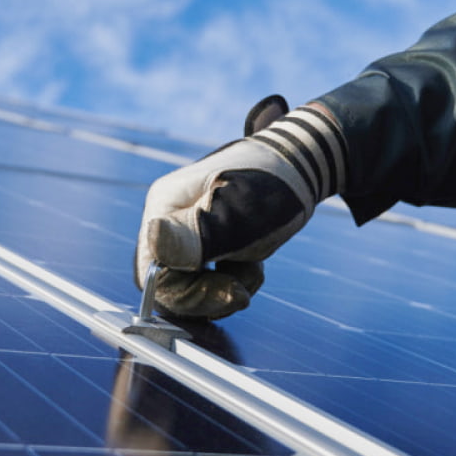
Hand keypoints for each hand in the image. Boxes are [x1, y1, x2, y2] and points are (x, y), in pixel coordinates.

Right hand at [134, 96, 346, 318]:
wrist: (302, 161)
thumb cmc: (271, 184)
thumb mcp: (238, 214)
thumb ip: (197, 234)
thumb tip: (156, 242)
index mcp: (164, 207)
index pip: (154, 274)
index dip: (189, 295)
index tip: (232, 294)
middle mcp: (167, 219)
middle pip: (173, 283)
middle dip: (213, 292)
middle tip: (247, 286)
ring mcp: (187, 230)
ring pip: (194, 284)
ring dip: (229, 285)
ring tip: (255, 264)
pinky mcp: (207, 239)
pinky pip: (211, 278)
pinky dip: (236, 278)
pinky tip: (254, 263)